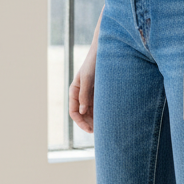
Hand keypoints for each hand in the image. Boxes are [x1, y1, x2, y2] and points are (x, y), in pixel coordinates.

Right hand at [69, 10, 101, 133]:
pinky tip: (109, 118)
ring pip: (90, 111)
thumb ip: (84, 95)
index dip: (80, 122)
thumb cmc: (95, 62)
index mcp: (75, 90)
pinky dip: (101, 113)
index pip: (73, 111)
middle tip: (100, 132)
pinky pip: (98, 106)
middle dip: (89, 123)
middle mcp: (81, 93)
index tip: (91, 130)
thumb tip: (81, 112)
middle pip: (82, 114)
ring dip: (95, 120)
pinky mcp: (99, 91)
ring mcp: (90, 93)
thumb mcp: (88, 78)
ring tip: (106, 127)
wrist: (107, 50)